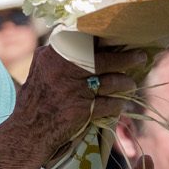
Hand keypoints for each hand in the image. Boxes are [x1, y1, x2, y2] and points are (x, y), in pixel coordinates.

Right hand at [4, 44, 145, 168]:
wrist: (28, 132)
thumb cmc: (36, 100)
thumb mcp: (41, 69)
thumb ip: (57, 53)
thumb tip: (78, 36)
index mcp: (52, 56)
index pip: (84, 41)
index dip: (106, 40)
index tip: (121, 38)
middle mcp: (62, 70)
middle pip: (102, 59)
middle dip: (125, 58)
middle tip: (140, 57)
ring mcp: (72, 90)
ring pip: (109, 82)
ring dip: (125, 83)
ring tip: (131, 84)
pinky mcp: (81, 110)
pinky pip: (108, 104)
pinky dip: (117, 104)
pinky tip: (121, 104)